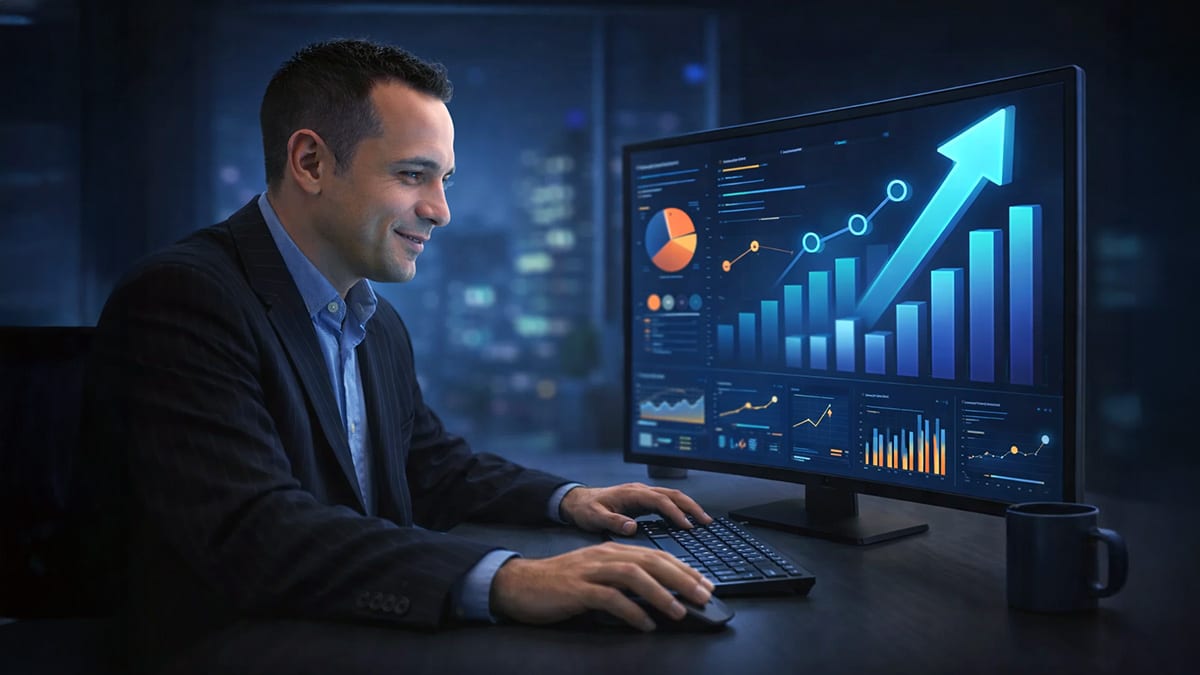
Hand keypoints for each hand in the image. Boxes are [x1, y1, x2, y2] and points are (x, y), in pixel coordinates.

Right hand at [489, 541, 714, 630]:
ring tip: (679, 611)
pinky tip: (645, 624)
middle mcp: (604, 556)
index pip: (656, 555)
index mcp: (612, 551)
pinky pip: (609, 598)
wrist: (519, 584)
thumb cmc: (560, 584)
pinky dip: (631, 611)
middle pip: (650, 561)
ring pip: (633, 576)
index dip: (683, 568)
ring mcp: (590, 571)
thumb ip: (624, 581)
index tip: (704, 583)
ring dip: (660, 593)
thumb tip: (657, 596)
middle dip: (681, 578)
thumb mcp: (596, 576)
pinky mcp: (577, 589)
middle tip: (703, 596)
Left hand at [559, 483, 711, 535]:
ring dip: (689, 507)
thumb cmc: (585, 509)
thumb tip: (632, 527)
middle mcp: (640, 491)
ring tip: (703, 520)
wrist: (576, 501)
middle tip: (706, 521)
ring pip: (672, 496)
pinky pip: (666, 502)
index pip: (660, 500)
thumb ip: (612, 522)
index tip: (687, 526)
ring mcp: (642, 495)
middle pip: (672, 495)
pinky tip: (686, 521)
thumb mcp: (594, 517)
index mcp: (631, 493)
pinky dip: (680, 510)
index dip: (675, 513)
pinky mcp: (642, 501)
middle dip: (691, 507)